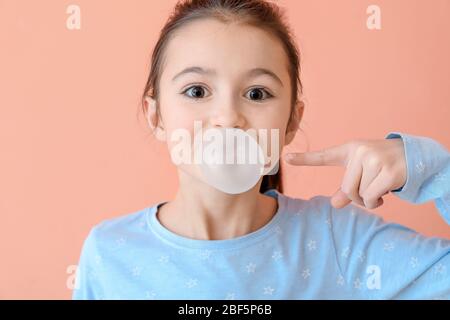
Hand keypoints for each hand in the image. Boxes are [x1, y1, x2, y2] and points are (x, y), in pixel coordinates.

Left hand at [284, 138, 406, 208]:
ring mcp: (374, 159)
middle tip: (369, 191)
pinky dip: (377, 200)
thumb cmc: (382, 165)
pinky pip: (372, 197)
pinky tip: (387, 191)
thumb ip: (347, 189)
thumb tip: (335, 204)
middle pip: (346, 188)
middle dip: (357, 197)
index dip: (304, 159)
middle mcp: (360, 151)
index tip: (286, 157)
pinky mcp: (388, 170)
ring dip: (370, 199)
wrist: (414, 155)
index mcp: (349, 150)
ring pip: (360, 194)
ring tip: (380, 187)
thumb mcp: (362, 174)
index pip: (324, 156)